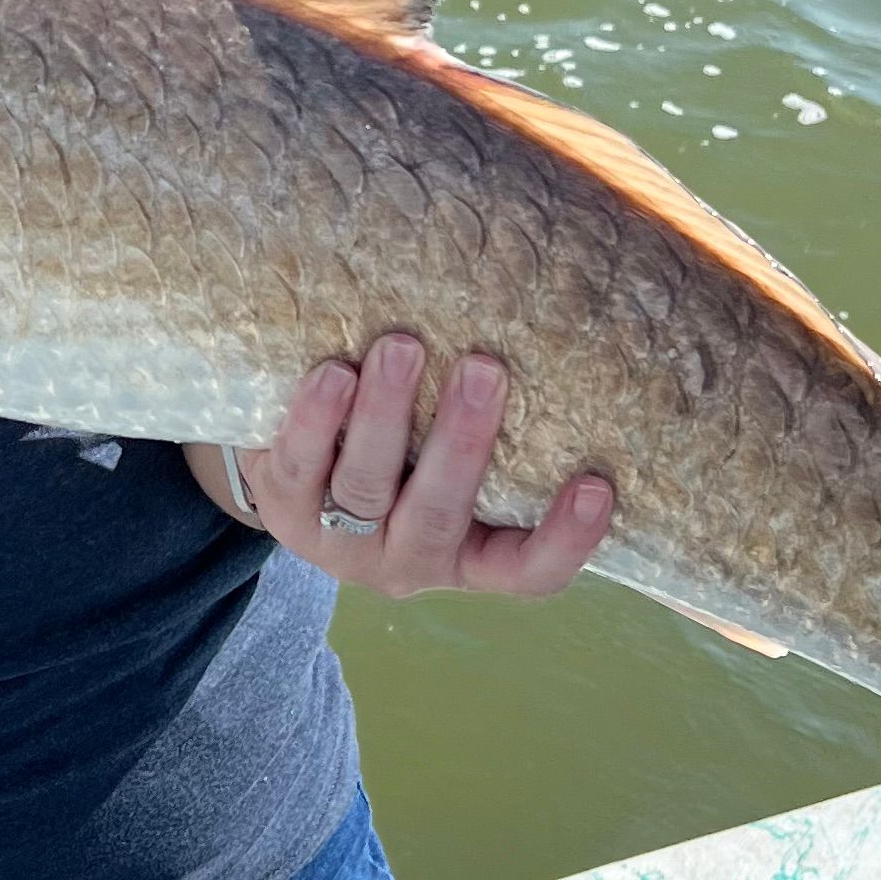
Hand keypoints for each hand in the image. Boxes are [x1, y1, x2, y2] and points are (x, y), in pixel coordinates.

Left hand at [225, 336, 613, 600]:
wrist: (299, 470)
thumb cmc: (412, 451)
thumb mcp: (456, 452)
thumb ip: (502, 414)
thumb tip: (569, 309)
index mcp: (470, 556)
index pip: (528, 570)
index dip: (567, 539)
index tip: (598, 485)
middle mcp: (409, 559)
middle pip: (439, 515)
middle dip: (462, 443)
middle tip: (485, 369)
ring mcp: (341, 541)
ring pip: (365, 487)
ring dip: (385, 415)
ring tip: (400, 347)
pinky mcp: (282, 507)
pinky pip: (298, 466)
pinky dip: (316, 419)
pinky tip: (332, 373)